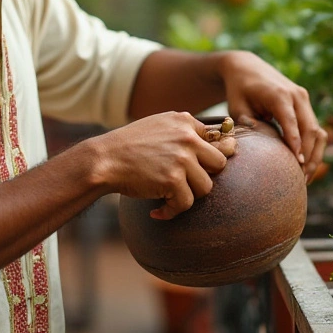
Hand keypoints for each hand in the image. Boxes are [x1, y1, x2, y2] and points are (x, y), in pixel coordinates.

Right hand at [86, 112, 235, 218]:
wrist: (104, 159)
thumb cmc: (129, 146)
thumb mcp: (159, 126)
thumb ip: (185, 132)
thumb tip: (228, 144)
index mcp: (185, 121)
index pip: (218, 139)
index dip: (210, 157)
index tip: (200, 167)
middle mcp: (187, 137)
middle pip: (220, 163)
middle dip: (205, 176)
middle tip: (185, 183)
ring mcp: (181, 159)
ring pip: (206, 187)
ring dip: (188, 195)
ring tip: (169, 196)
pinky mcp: (173, 180)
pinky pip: (186, 203)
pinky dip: (171, 211)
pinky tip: (158, 211)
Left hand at [219, 51, 326, 182]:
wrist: (247, 68)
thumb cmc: (239, 90)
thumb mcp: (236, 106)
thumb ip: (246, 124)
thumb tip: (260, 145)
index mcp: (279, 94)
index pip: (292, 122)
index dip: (296, 143)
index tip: (297, 164)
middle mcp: (297, 95)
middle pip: (311, 129)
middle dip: (309, 156)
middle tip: (300, 179)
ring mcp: (304, 100)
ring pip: (318, 131)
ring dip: (315, 155)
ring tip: (306, 178)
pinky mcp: (305, 105)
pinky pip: (316, 129)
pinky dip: (314, 148)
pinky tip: (306, 166)